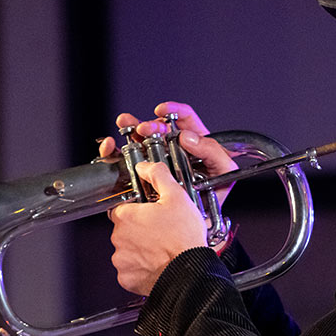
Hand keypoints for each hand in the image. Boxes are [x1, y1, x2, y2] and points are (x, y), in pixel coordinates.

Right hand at [99, 101, 237, 204]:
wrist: (201, 224)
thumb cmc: (216, 196)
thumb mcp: (223, 170)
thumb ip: (212, 151)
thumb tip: (188, 137)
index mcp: (195, 143)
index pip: (184, 119)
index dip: (174, 111)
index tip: (163, 112)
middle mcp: (175, 149)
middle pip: (159, 127)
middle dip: (149, 123)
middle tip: (145, 128)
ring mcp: (158, 162)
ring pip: (141, 139)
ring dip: (130, 129)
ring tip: (125, 126)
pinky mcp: (144, 176)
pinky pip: (128, 160)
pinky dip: (116, 151)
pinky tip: (112, 146)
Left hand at [109, 160, 206, 295]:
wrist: (189, 273)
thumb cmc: (184, 240)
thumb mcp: (177, 198)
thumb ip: (158, 176)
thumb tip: (145, 166)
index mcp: (126, 216)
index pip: (124, 208)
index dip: (139, 211)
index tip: (152, 216)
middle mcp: (119, 237)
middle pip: (125, 230)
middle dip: (140, 231)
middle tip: (161, 233)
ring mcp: (121, 259)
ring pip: (127, 250)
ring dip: (140, 250)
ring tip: (161, 250)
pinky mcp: (126, 278)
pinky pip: (130, 270)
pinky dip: (141, 268)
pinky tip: (157, 263)